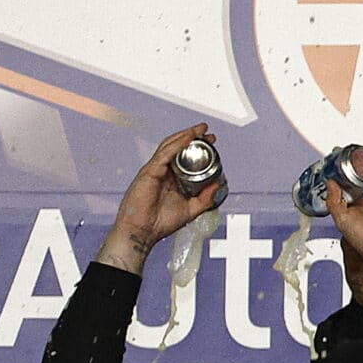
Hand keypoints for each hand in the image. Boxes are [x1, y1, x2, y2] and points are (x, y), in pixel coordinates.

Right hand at [95, 126, 228, 273]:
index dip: (196, 147)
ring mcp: (154, 171)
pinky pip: (164, 155)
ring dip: (185, 136)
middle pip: (176, 148)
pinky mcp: (149, 173)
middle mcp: (161, 172)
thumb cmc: (160, 223)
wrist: (143, 232)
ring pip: (169, 147)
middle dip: (192, 137)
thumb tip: (219, 185)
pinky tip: (187, 138)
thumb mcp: (191, 209)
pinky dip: (176, 145)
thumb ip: (205, 198)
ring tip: (199, 129)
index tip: (211, 141)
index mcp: (170, 179)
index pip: (183, 157)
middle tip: (207, 132)